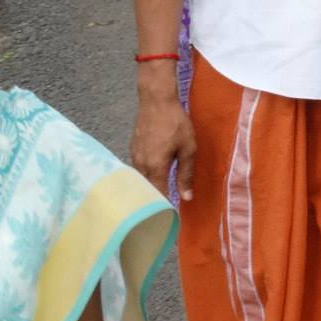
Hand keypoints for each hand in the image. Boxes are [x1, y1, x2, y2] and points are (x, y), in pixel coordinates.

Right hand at [130, 86, 196, 201]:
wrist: (156, 100)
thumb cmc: (176, 123)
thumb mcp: (188, 148)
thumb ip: (186, 174)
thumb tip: (187, 197)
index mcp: (155, 167)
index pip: (156, 195)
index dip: (162, 208)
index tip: (166, 220)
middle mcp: (140, 165)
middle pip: (146, 190)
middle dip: (153, 201)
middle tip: (161, 212)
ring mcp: (134, 157)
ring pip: (140, 180)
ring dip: (148, 188)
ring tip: (157, 198)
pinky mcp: (132, 149)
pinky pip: (138, 169)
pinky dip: (144, 176)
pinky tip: (153, 177)